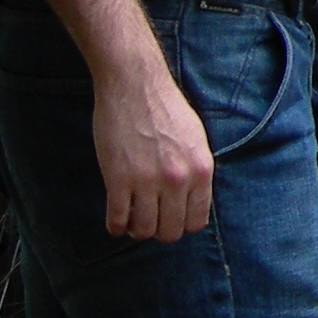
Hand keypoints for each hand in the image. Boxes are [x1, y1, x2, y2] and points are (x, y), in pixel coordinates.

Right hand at [92, 45, 214, 241]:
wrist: (135, 85)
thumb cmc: (166, 108)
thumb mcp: (196, 139)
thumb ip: (196, 171)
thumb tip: (192, 201)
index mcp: (201, 169)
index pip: (196, 221)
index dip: (182, 225)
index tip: (171, 219)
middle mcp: (178, 179)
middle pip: (170, 231)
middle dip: (160, 231)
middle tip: (150, 221)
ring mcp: (147, 181)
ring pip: (144, 231)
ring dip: (137, 230)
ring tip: (132, 220)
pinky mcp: (118, 180)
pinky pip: (117, 220)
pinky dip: (116, 226)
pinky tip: (116, 219)